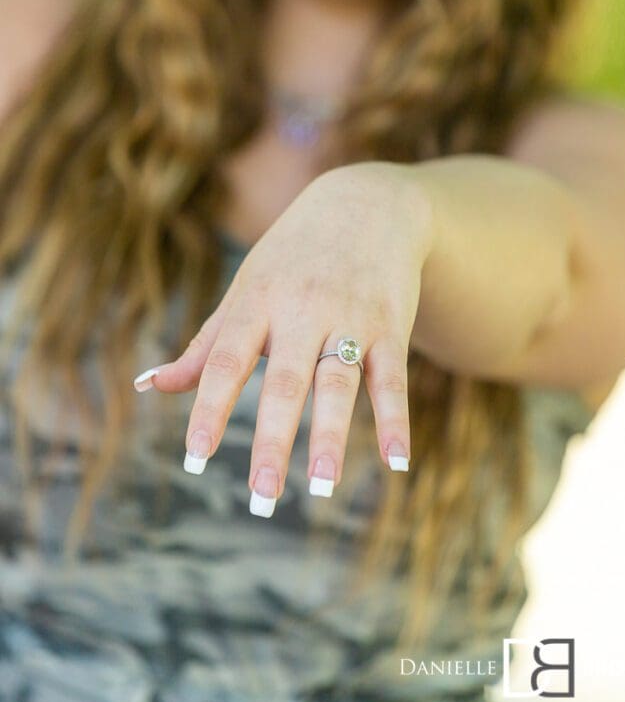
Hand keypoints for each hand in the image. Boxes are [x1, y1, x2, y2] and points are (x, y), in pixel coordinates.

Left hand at [133, 161, 433, 517]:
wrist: (367, 204)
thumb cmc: (293, 256)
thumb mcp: (246, 289)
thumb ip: (205, 344)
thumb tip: (151, 387)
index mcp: (256, 302)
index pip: (226, 362)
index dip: (208, 409)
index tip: (194, 460)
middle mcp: (301, 310)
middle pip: (283, 382)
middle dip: (271, 441)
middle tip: (261, 498)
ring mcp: (348, 318)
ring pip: (337, 384)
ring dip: (330, 437)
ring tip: (321, 488)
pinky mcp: (390, 324)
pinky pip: (391, 377)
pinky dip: (396, 420)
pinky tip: (396, 462)